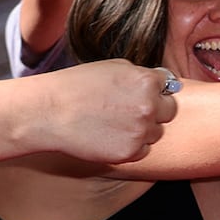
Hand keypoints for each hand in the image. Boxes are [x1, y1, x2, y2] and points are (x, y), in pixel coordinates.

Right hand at [27, 60, 177, 162]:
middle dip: (155, 110)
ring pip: (156, 133)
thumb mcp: (112, 66)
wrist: (49, 112)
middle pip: (169, 111)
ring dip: (143, 129)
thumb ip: (141, 75)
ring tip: (115, 122)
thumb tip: (163, 82)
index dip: (154, 89)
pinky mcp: (130, 152)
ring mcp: (140, 131)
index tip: (137, 93)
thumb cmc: (76, 86)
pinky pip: (143, 150)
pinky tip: (111, 136)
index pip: (169, 86)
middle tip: (128, 109)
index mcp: (147, 81)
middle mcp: (149, 107)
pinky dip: (132, 146)